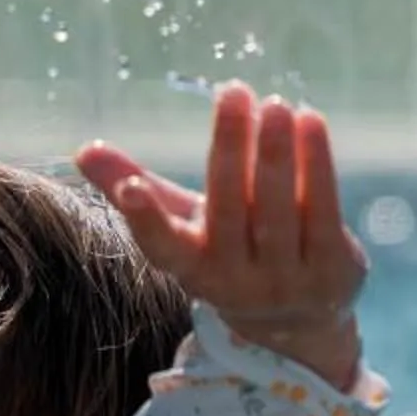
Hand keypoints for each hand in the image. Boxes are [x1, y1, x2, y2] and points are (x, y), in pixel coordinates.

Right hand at [77, 83, 365, 393]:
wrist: (302, 323)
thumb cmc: (233, 253)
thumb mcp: (187, 226)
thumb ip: (139, 189)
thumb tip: (83, 150)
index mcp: (195, 270)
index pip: (164, 249)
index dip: (145, 220)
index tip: (132, 190)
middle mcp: (238, 284)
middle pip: (229, 212)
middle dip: (230, 150)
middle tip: (234, 92)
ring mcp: (288, 283)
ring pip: (277, 211)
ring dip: (275, 154)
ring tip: (275, 105)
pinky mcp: (333, 273)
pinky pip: (322, 211)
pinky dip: (316, 165)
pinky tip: (309, 122)